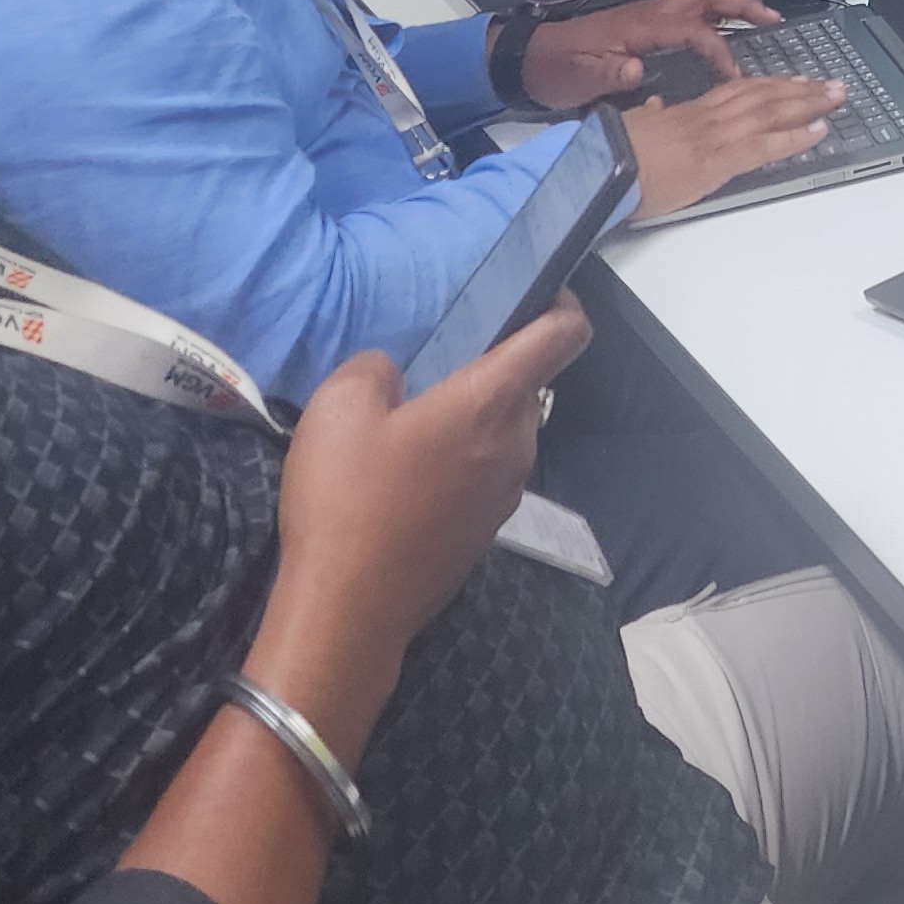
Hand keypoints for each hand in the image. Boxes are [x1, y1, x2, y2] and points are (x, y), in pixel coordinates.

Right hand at [263, 299, 590, 685]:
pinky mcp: (486, 532)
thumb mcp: (339, 408)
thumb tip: (393, 376)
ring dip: (468, 421)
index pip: (564, 336)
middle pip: (525, 387)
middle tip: (431, 371)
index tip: (538, 293)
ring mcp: (506, 494)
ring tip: (405, 429)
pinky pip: (484, 474)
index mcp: (492, 403)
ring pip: (502, 433)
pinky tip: (404, 480)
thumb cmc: (348, 501)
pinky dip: (458, 463)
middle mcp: (516, 445)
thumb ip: (374, 368)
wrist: (349, 610)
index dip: (562, 304)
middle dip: (489, 370)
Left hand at [515, 0, 780, 107]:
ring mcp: (647, 17)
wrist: (531, 61)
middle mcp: (647, 14)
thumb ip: (608, 73)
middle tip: (773, 17)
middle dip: (742, 4)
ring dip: (732, 6)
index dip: (719, 49)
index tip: (736, 73)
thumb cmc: (556, 69)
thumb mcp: (579, 77)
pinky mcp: (643, 26)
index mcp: (638, 26)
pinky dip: (714, 17)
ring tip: (762, 19)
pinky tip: (725, 32)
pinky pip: (688, 14)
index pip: (693, 29)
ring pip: (699, 1)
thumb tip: (636, 68)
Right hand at [622, 77, 848, 218]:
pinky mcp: (718, 159)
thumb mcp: (634, 130)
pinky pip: (766, 145)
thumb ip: (651, 117)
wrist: (596, 170)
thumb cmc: (609, 158)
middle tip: (831, 84)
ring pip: (770, 111)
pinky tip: (819, 131)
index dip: (769, 85)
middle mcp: (706, 117)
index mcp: (687, 112)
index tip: (794, 83)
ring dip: (808, 103)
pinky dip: (796, 137)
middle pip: (762, 95)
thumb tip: (655, 109)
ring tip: (836, 97)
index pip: (738, 91)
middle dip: (800, 89)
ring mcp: (714, 135)